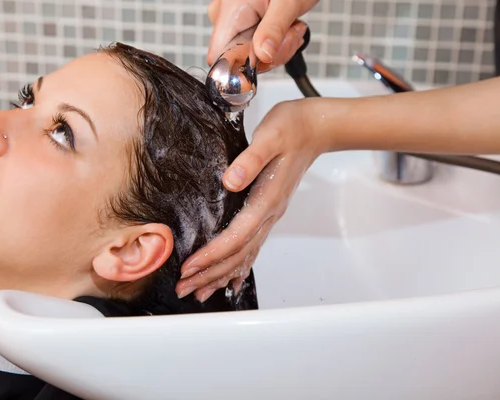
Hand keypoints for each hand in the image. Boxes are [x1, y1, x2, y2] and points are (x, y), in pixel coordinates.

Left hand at [175, 98, 330, 301]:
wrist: (315, 129)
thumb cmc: (291, 128)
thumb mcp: (269, 136)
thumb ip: (251, 159)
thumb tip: (231, 181)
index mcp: (267, 200)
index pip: (236, 236)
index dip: (212, 255)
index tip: (189, 267)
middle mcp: (269, 213)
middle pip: (238, 254)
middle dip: (210, 274)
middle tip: (185, 289)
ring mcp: (270, 215)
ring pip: (244, 254)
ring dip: (221, 275)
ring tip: (200, 291)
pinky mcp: (267, 210)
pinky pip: (252, 246)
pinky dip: (239, 265)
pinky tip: (231, 278)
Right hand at [206, 0, 318, 68]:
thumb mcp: (288, 4)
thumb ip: (274, 30)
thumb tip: (263, 56)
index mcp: (229, 11)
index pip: (219, 57)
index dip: (242, 66)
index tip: (268, 56)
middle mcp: (224, 15)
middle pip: (237, 57)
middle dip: (268, 55)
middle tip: (290, 35)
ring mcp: (231, 18)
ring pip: (247, 53)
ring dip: (274, 48)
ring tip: (291, 27)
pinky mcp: (240, 20)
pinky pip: (252, 43)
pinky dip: (272, 41)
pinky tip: (284, 28)